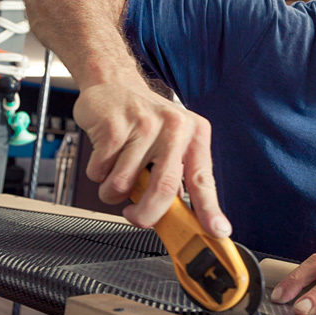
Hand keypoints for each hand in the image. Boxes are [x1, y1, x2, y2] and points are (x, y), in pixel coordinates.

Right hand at [72, 81, 230, 237]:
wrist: (113, 82)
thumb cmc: (145, 120)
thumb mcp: (174, 140)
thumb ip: (180, 176)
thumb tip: (184, 221)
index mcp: (194, 134)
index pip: (204, 180)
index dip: (210, 210)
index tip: (217, 232)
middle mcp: (174, 127)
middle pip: (164, 188)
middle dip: (147, 214)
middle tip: (137, 218)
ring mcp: (143, 125)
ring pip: (123, 184)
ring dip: (113, 191)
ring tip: (116, 173)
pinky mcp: (113, 126)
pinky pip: (101, 171)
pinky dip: (98, 173)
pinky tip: (104, 155)